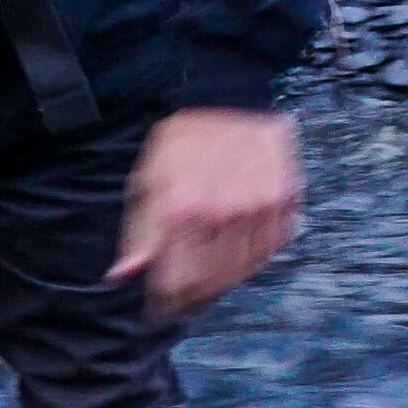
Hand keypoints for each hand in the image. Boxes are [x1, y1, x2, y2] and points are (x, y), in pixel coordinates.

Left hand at [112, 108, 302, 323]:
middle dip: (195, 295)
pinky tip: (238, 249)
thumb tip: (123, 275)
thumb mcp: (148, 180)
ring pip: (244, 270)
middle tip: (186, 297)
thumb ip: (139, 233)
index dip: (168, 303)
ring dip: (225, 278)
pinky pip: (271, 248)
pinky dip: (255, 257)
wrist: (227, 96)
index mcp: (182, 210)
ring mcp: (258, 208)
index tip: (162, 310)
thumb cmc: (183, 138)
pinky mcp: (284, 201)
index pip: (177, 282)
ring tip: (210, 272)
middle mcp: (222, 213)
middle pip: (212, 282)